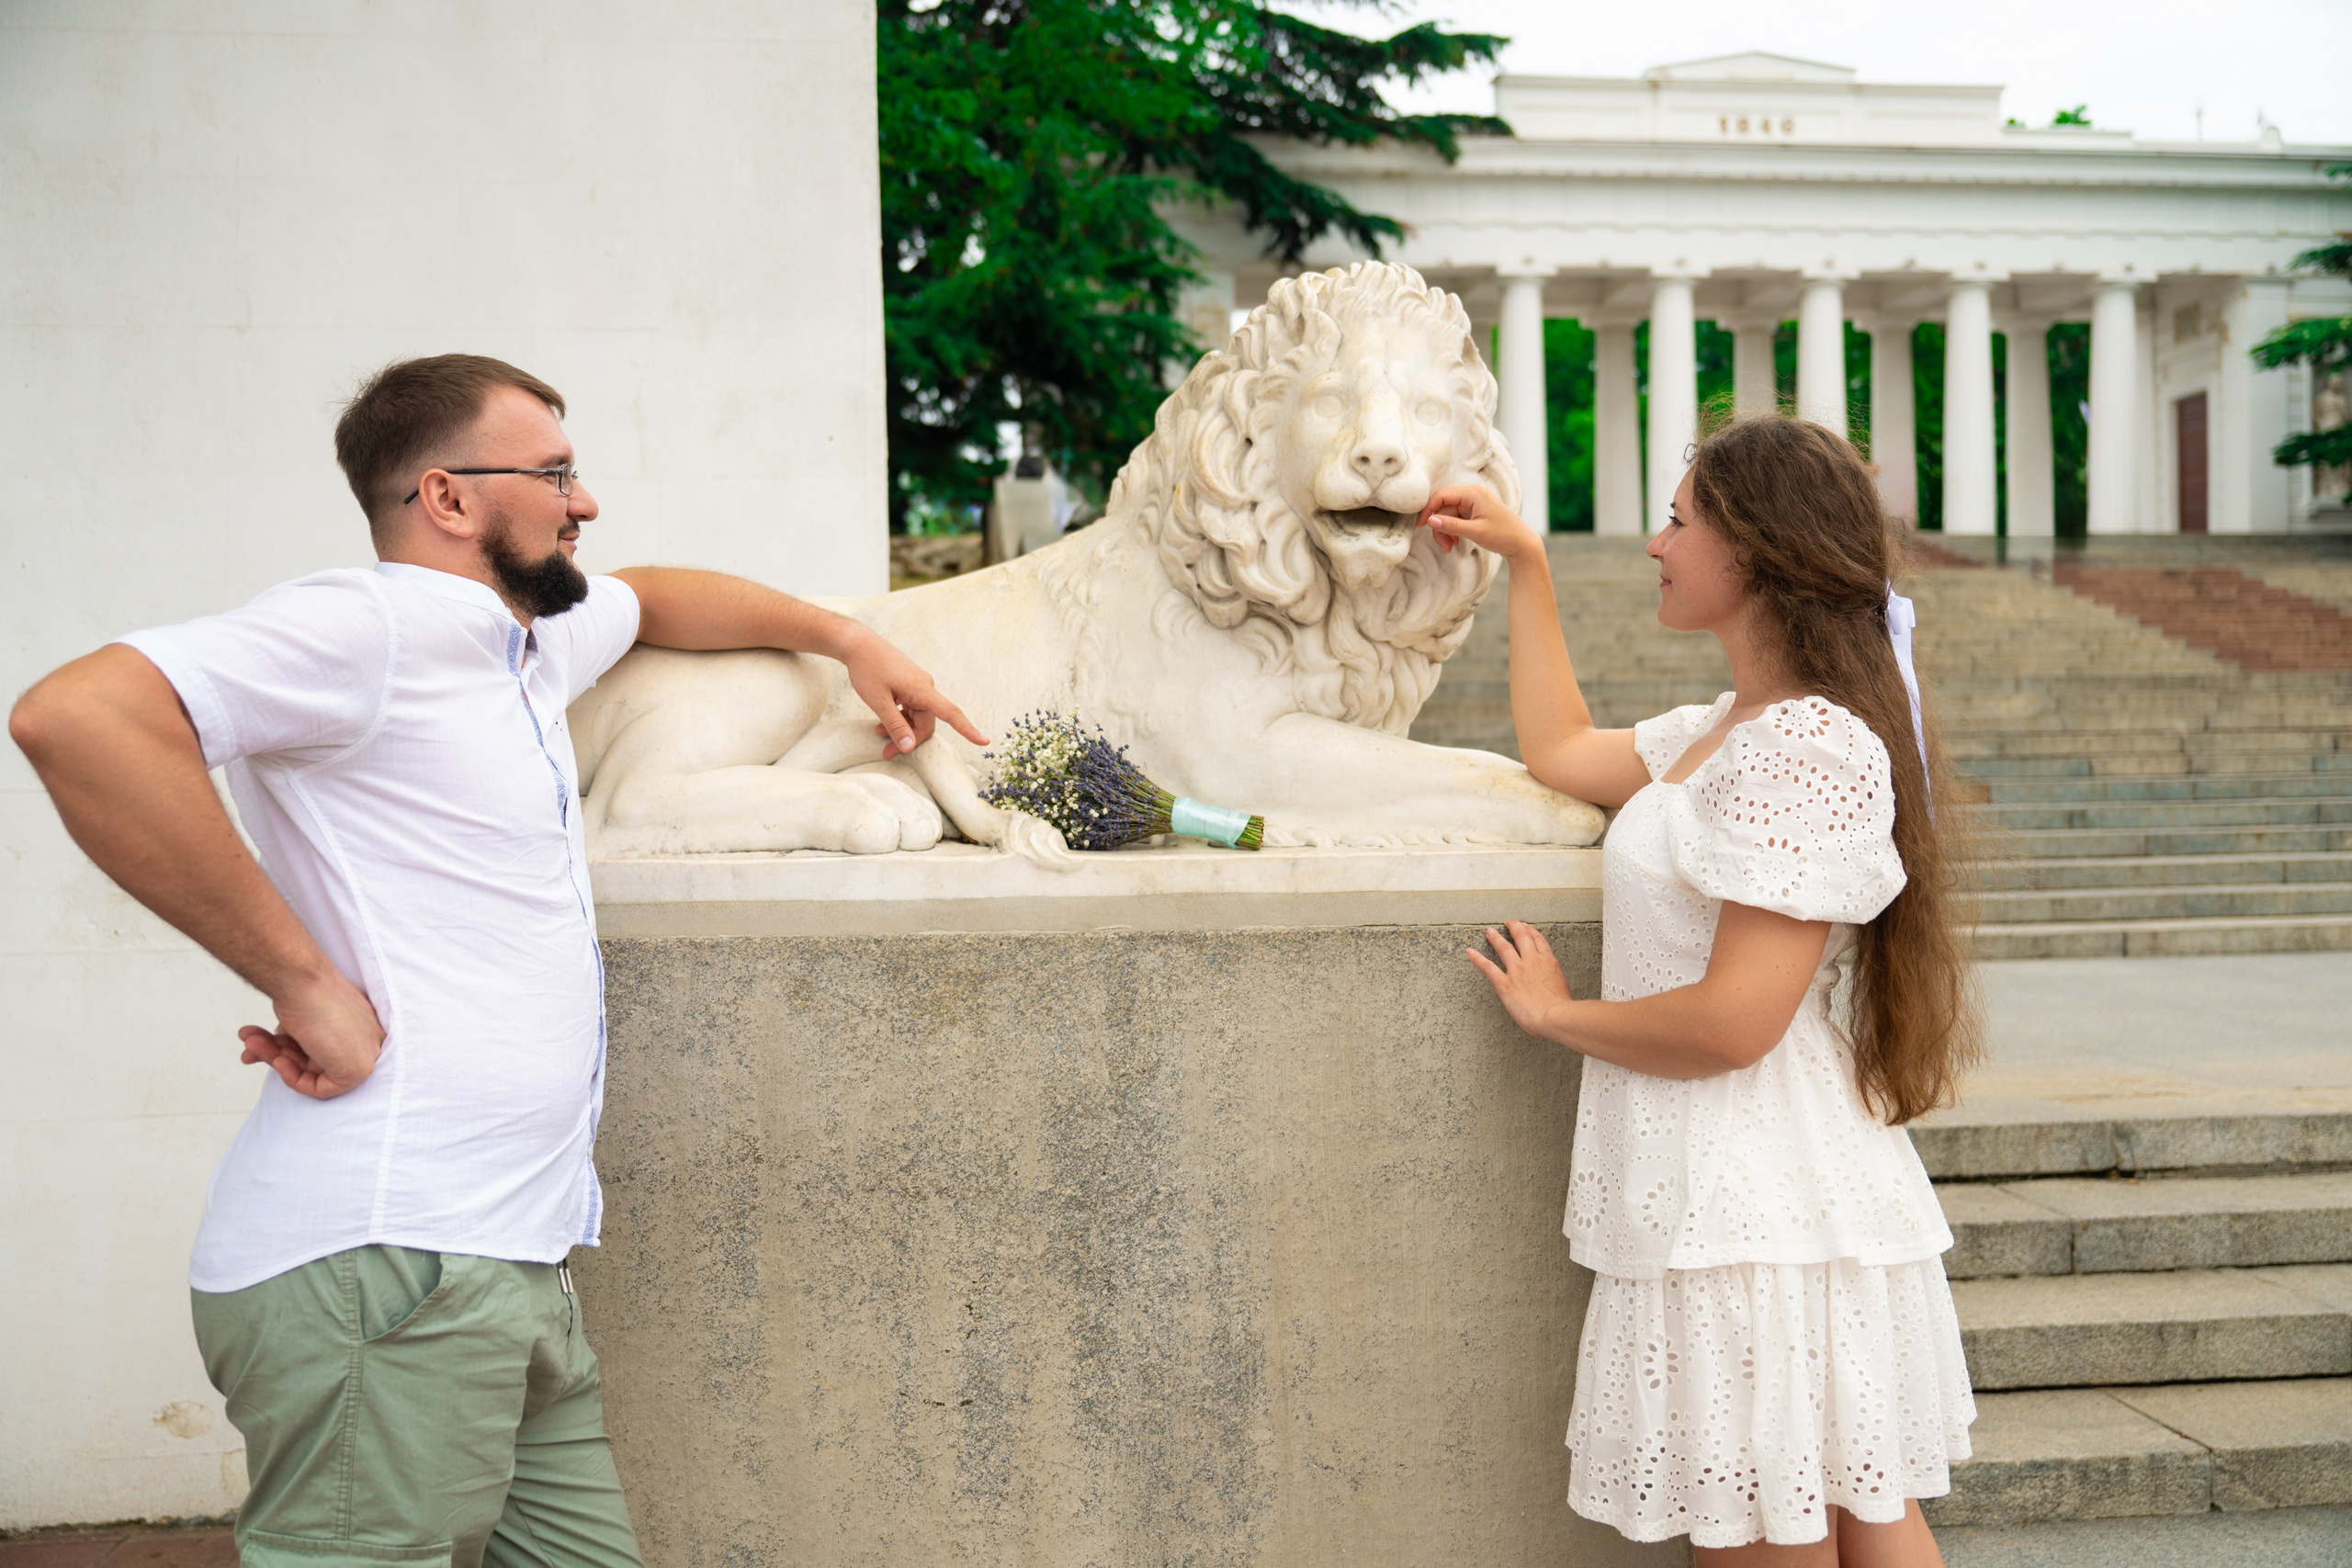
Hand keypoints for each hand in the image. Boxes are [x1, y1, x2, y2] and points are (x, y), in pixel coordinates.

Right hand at [239, 969, 385, 1099]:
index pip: (320, 1045)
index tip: (264, 1036)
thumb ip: (294, 1038)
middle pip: (315, 1059)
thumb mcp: (298, 1017)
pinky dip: (294, 1078)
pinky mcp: (361, 1069)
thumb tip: (278, 1055)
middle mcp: (364, 1037)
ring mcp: (366, 1052)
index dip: (287, 1044)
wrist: (303, 981)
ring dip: (274, 1058)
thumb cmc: (302, 989)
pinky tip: (279, 1060)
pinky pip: (322, 1089)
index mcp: (355, 1022)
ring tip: (250, 1041)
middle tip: (249, 1040)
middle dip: (275, 1051)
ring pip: (313, 1071)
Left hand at [846, 630, 988, 757]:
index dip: (968, 730)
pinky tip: (882, 724)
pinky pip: (912, 708)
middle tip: (887, 752)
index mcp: (922, 690)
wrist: (860, 644)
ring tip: (879, 734)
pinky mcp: (911, 685)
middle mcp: (925, 688)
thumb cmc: (868, 669)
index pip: (951, 713)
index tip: (984, 741)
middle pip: (927, 723)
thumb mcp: (877, 701)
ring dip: (902, 730)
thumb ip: (894, 724)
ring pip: (918, 717)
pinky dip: (900, 718)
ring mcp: (919, 686)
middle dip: (910, 740)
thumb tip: (909, 747)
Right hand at [1417, 484, 1541, 561]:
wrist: (1522, 544)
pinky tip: (1455, 543)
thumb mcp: (1475, 532)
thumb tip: (1430, 521)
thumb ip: (1451, 525)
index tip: (1420, 526)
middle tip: (1444, 545)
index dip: (1428, 510)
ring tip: (1450, 547)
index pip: (1442, 496)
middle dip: (1440, 527)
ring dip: (1445, 532)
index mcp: (1473, 493)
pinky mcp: (1474, 513)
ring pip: (1448, 515)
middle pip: (1443, 507)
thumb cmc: (1503, 535)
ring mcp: (1473, 504)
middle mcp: (1472, 495)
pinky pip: (1455, 520)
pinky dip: (1452, 531)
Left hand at [1466, 919, 1573, 1038]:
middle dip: (1514, 927)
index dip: (1530, 931)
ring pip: (1504, 948)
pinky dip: (1477, 959)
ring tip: (1489, 932)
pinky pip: (1488, 967)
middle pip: (1521, 937)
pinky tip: (1470, 952)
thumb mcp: (1563, 988)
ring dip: (1495, 938)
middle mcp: (1532, 962)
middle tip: (1508, 922)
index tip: (1526, 926)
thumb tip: (1552, 986)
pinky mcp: (1505, 983)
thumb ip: (1554, 981)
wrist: (1555, 1015)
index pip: (1538, 940)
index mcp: (1548, 962)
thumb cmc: (1562, 1008)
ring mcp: (1517, 971)